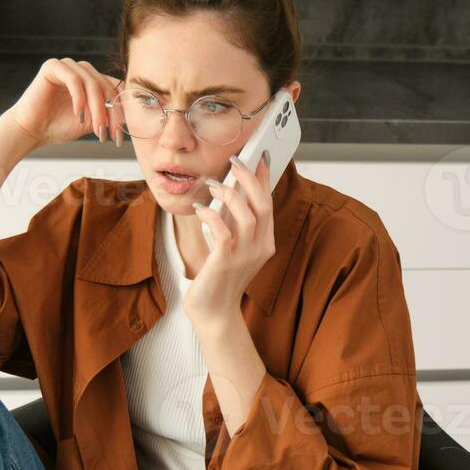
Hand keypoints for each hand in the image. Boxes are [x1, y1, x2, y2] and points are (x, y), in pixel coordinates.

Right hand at [7, 58, 122, 147]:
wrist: (32, 130)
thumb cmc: (59, 126)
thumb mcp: (92, 121)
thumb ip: (109, 114)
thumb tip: (133, 118)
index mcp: (93, 80)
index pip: (115, 88)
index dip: (121, 110)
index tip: (121, 134)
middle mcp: (82, 70)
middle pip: (106, 86)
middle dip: (110, 113)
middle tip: (110, 134)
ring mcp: (68, 65)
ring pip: (92, 83)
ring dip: (97, 108)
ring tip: (97, 128)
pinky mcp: (53, 66)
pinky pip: (74, 80)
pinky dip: (80, 98)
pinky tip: (79, 115)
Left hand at [184, 150, 273, 330]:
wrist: (213, 312)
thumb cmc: (219, 278)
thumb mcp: (232, 246)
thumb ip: (234, 223)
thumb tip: (229, 193)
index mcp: (265, 243)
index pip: (269, 204)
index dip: (266, 179)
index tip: (262, 157)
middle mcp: (260, 248)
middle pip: (263, 205)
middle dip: (250, 178)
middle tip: (236, 161)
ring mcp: (245, 255)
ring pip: (247, 214)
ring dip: (229, 194)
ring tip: (214, 185)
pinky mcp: (226, 261)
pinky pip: (223, 230)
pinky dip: (211, 214)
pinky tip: (200, 208)